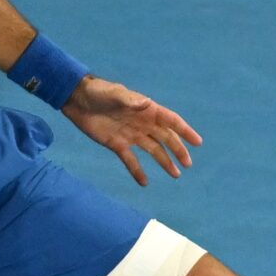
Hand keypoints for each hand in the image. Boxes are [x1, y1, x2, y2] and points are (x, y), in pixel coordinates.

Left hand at [63, 76, 201, 186]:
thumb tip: (146, 104)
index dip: (185, 131)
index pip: (171, 121)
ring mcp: (131, 135)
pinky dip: (138, 171)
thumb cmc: (98, 92)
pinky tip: (145, 183)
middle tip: (187, 164)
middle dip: (178, 150)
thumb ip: (130, 100)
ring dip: (164, 162)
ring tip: (175, 175)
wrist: (77, 100)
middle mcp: (142, 123)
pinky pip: (131, 160)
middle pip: (165, 138)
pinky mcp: (117, 144)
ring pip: (153, 150)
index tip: (197, 142)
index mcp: (146, 110)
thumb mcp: (114, 94)